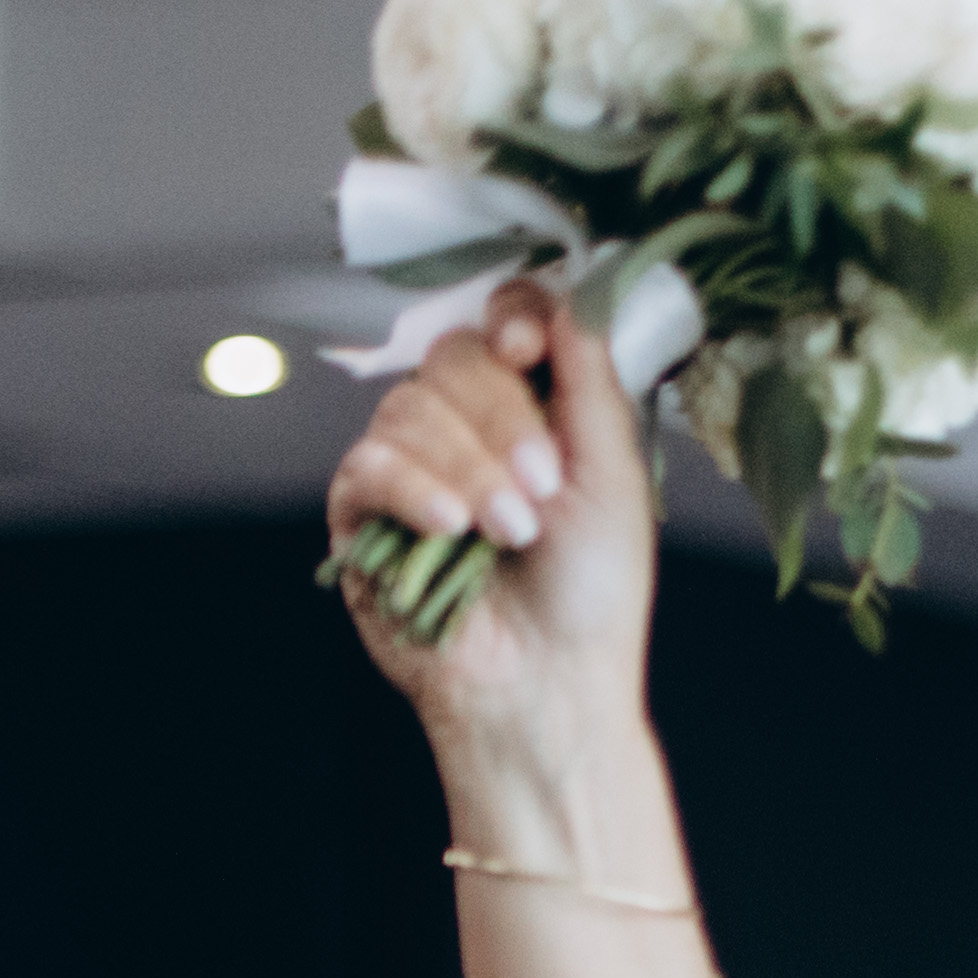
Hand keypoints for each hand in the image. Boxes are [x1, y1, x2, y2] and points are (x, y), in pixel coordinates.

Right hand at [325, 288, 659, 767]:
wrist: (547, 686)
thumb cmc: (591, 595)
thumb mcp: (613, 474)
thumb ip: (590, 378)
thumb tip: (577, 292)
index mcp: (532, 406)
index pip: (503, 318)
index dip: (511, 317)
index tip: (529, 348)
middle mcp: (467, 427)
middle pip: (453, 355)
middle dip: (502, 418)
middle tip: (542, 489)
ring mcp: (410, 468)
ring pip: (409, 407)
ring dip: (468, 467)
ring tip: (509, 532)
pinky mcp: (364, 515)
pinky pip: (368, 463)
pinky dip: (413, 487)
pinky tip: (450, 528)